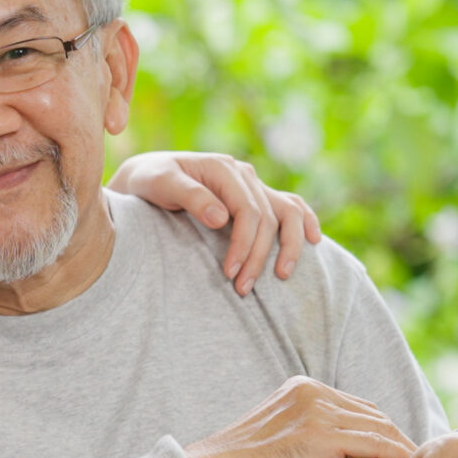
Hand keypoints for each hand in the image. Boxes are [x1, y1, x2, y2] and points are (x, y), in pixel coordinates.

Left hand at [110, 150, 322, 295]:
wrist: (144, 177)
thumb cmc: (148, 180)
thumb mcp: (159, 183)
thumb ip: (189, 196)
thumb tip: (222, 218)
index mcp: (223, 169)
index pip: (248, 211)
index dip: (244, 244)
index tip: (230, 273)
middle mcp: (243, 174)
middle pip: (267, 218)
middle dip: (258, 256)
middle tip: (242, 288)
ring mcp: (252, 184)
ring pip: (287, 212)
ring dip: (289, 245)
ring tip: (282, 275)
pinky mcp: (254, 196)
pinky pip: (289, 205)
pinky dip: (303, 221)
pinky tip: (313, 240)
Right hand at [185, 377, 414, 457]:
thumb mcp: (275, 438)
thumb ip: (305, 436)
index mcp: (301, 387)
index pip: (357, 407)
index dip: (381, 432)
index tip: (399, 455)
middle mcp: (312, 391)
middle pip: (374, 415)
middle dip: (398, 441)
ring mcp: (317, 411)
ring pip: (380, 430)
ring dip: (404, 454)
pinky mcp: (320, 437)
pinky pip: (375, 448)